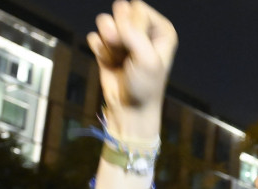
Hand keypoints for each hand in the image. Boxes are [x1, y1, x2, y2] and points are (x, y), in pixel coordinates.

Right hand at [87, 1, 176, 137]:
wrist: (130, 109)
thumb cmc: (145, 86)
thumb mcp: (147, 59)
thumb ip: (134, 33)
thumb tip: (117, 13)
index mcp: (162, 29)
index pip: (138, 8)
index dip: (134, 27)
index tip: (140, 48)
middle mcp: (144, 29)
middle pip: (120, 10)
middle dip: (119, 33)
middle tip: (128, 54)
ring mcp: (125, 36)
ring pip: (105, 21)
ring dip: (109, 42)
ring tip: (119, 59)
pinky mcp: (108, 45)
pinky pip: (95, 37)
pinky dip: (100, 51)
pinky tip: (109, 63)